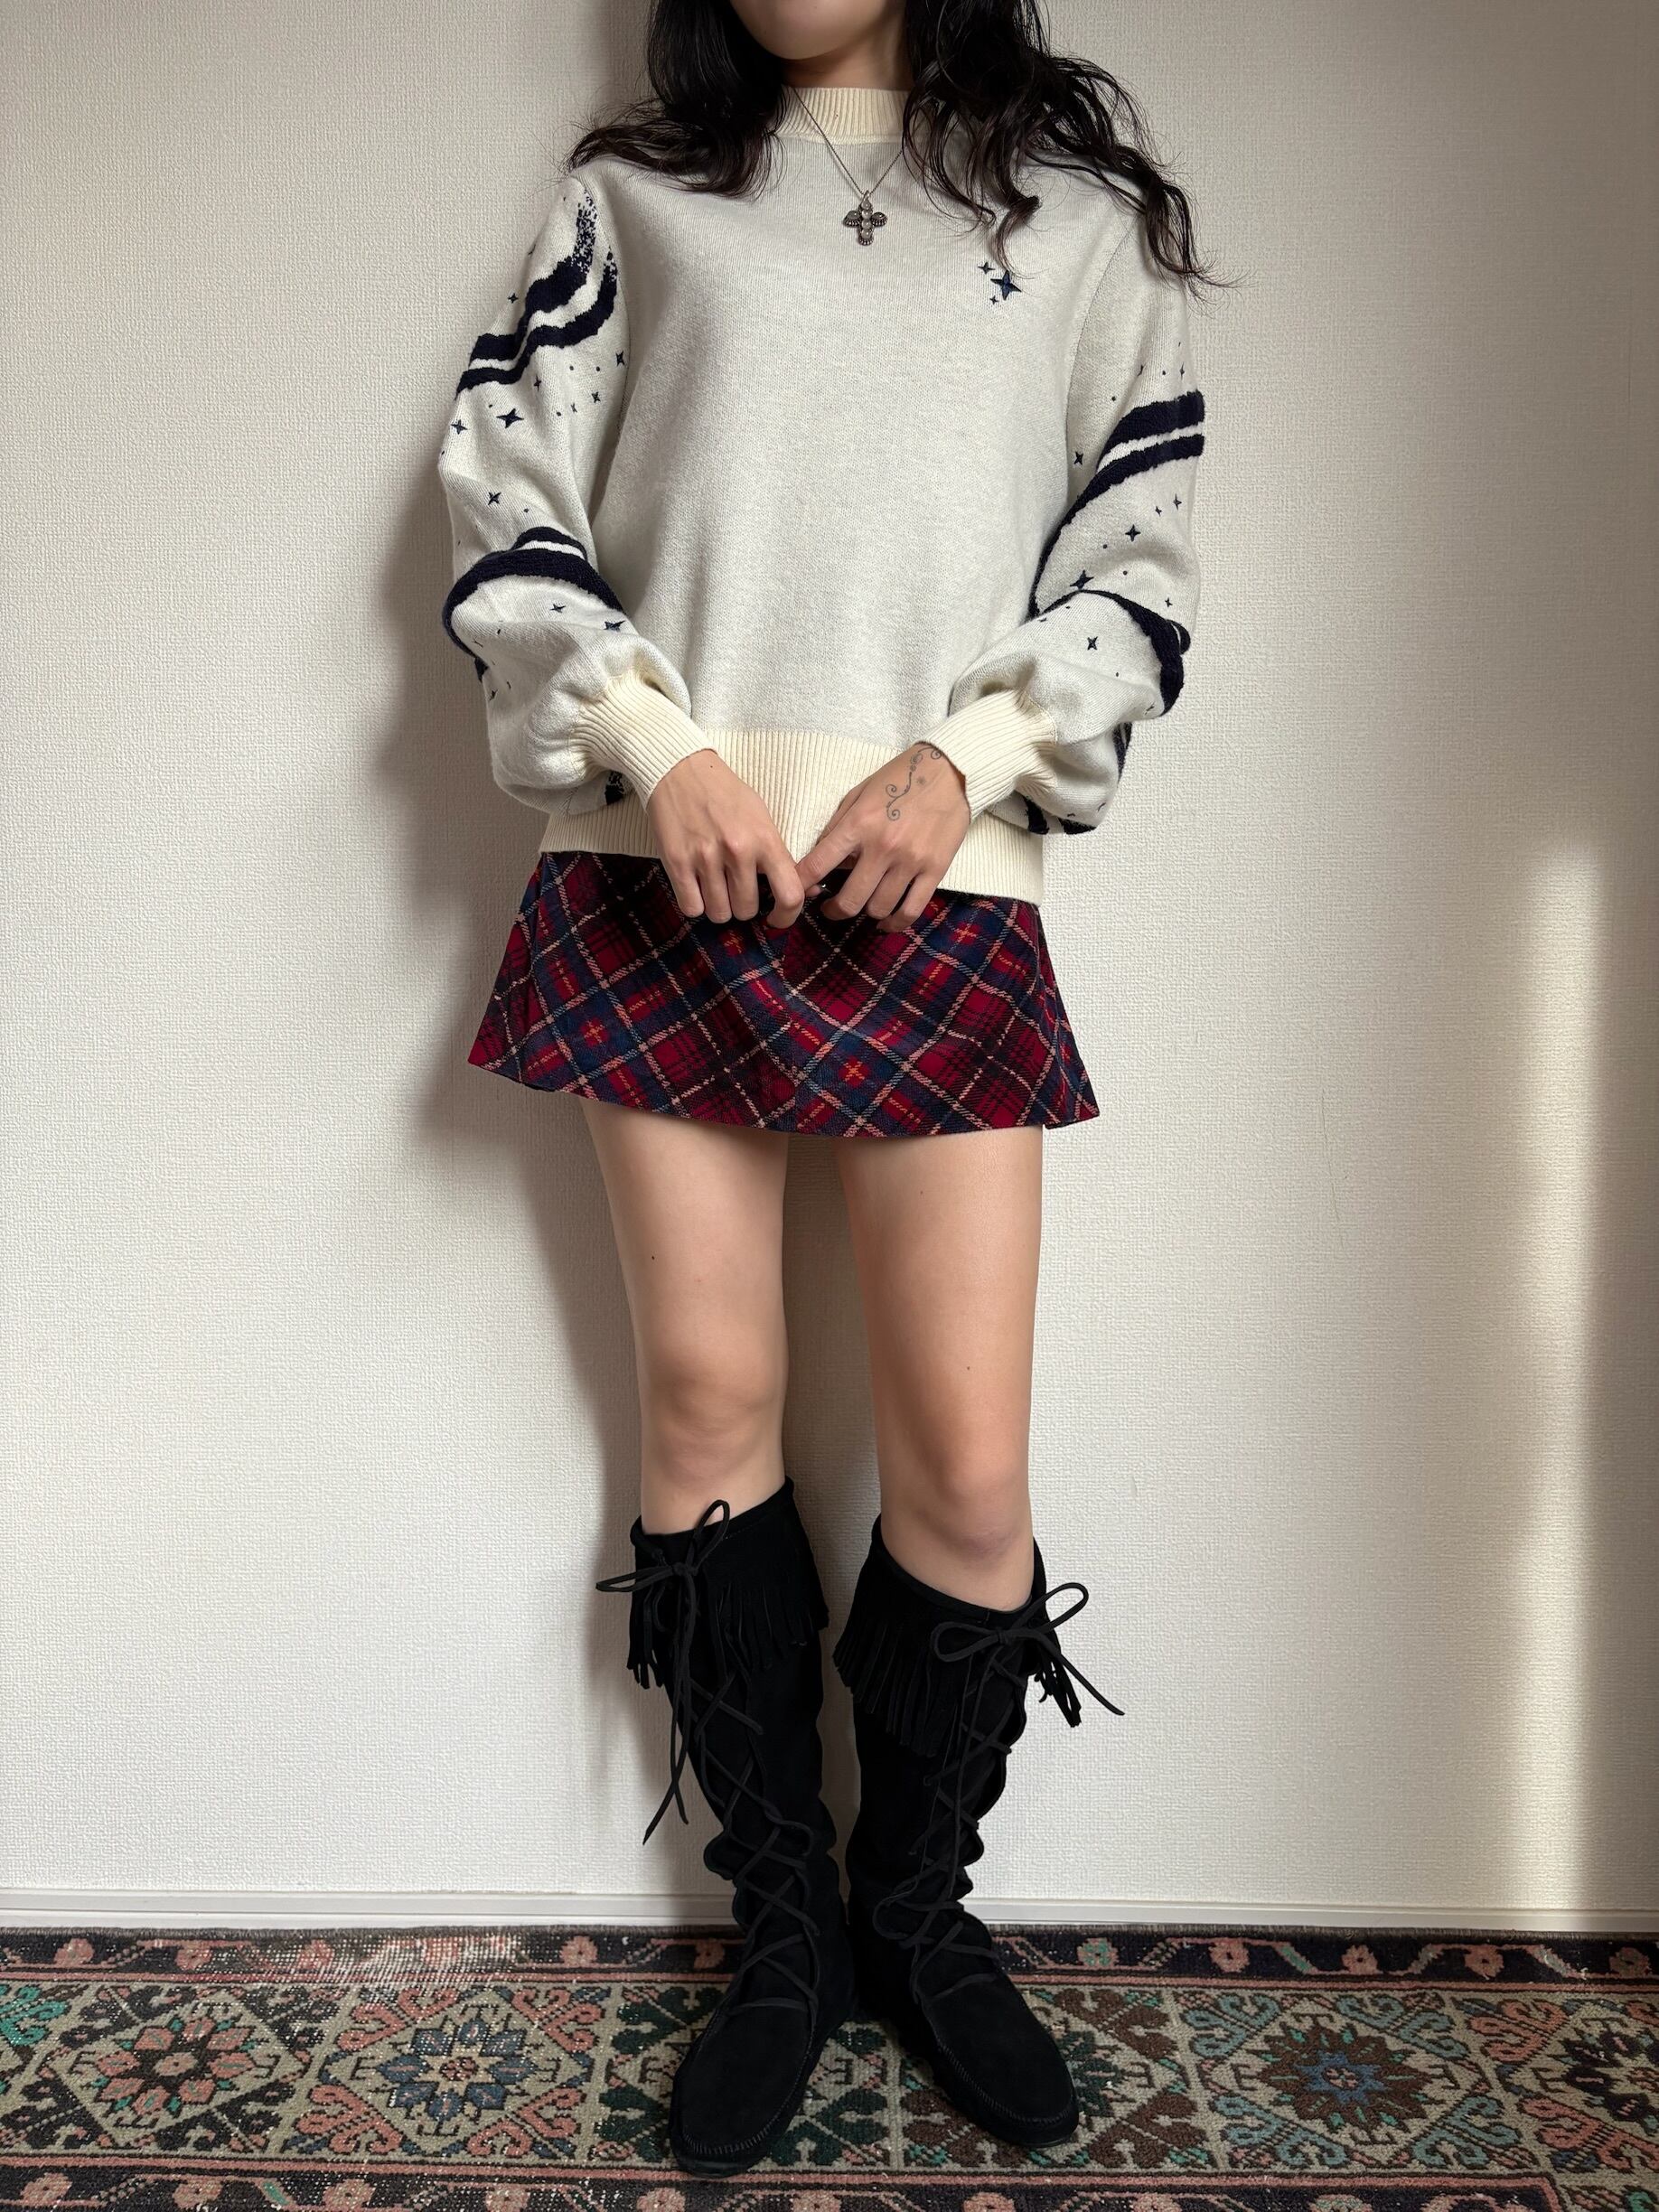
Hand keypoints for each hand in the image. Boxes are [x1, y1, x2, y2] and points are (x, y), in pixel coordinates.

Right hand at [646, 750, 806, 928]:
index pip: (789, 895)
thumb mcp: (762, 817)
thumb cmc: (726, 794)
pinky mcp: (677, 861)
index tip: (777, 919)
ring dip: (718, 907)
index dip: (787, 917)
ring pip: (719, 914)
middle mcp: (738, 850)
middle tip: (736, 889)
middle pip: (747, 910)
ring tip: (715, 887)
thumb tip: (808, 893)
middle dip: (743, 906)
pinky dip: (695, 904)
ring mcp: (705, 857)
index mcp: (765, 839)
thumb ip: (781, 856)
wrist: (680, 768)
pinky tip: (697, 887)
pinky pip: (691, 908)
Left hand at [795, 742, 969, 930]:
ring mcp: (910, 861)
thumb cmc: (898, 779)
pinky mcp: (935, 870)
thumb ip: (837, 827)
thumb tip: (818, 859)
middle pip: (849, 900)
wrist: (948, 771)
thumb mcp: (858, 794)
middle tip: (830, 908)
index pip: (818, 865)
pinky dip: (895, 923)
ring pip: (879, 909)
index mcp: (858, 824)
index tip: (795, 893)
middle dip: (833, 910)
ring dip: (865, 913)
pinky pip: (911, 910)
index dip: (800, 884)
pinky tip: (885, 922)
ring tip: (862, 906)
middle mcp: (883, 847)